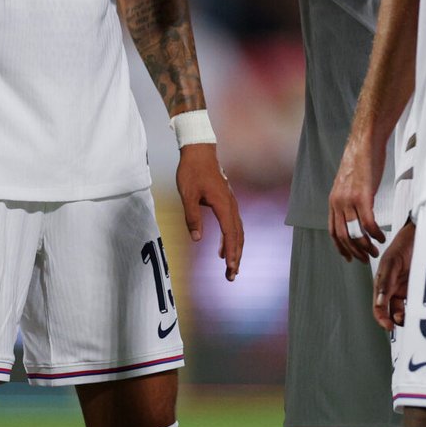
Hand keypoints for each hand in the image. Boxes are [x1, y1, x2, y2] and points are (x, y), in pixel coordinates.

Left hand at [175, 144, 243, 280]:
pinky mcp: (226, 202)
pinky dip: (230, 239)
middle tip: (231, 276)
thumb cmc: (192, 171)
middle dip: (236, 257)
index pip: (230, 233)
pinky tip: (223, 250)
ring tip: (230, 268)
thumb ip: (192, 217)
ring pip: (237, 231)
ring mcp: (230, 203)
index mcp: (223, 204)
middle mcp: (231, 205)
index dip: (232, 252)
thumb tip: (197, 239)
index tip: (231, 268)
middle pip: (238, 236)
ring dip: (235, 250)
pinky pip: (232, 225)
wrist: (199, 151)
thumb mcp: (187, 194)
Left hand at [328, 129, 386, 261]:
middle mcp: (338, 202)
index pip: (333, 231)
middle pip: (343, 236)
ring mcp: (349, 200)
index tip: (350, 257)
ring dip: (366, 246)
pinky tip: (382, 236)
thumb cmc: (360, 162)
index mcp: (333, 201)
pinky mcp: (362, 195)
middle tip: (366, 259)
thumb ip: (348, 200)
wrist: (364, 143)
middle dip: (355, 251)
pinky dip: (375, 233)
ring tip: (376, 250)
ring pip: (355, 232)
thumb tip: (354, 213)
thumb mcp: (348, 184)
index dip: (341, 248)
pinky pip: (368, 222)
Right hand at [373, 218, 414, 332]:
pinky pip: (420, 304)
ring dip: (411, 316)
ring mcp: (407, 290)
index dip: (381, 318)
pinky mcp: (420, 290)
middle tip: (406, 321)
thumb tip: (379, 302)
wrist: (422, 235)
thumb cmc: (403, 244)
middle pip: (392, 312)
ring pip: (407, 310)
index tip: (388, 326)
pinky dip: (422, 310)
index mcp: (382, 284)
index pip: (378, 306)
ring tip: (417, 316)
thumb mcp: (391, 262)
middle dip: (398, 320)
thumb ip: (385, 282)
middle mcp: (394, 289)